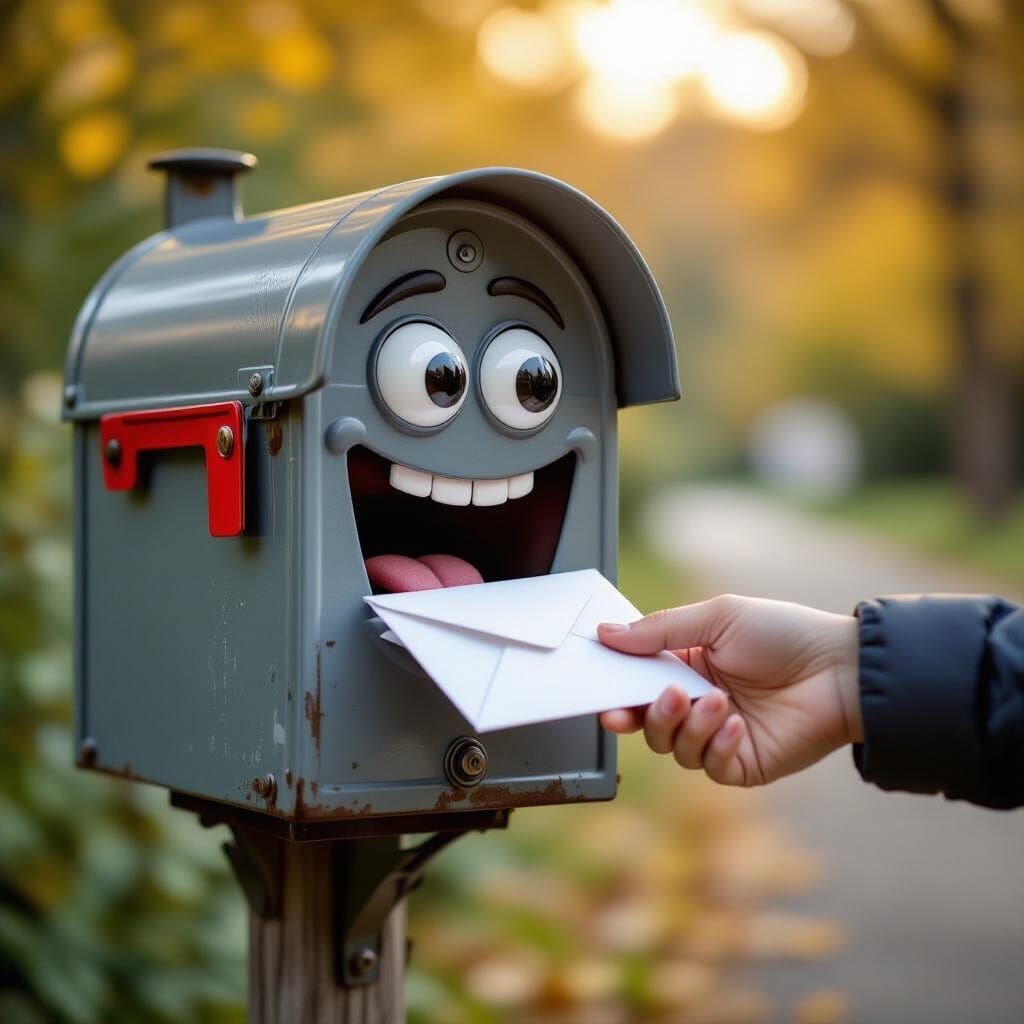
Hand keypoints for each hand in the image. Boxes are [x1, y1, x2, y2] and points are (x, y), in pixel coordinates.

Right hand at [598, 595, 860, 785]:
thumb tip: (606, 633)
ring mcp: (718, 735)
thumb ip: (659, 630)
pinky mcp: (742, 764)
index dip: (617, 690)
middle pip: (647, 722)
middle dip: (647, 714)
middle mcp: (697, 702)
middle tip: (663, 698)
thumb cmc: (784, 634)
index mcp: (686, 665)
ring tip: (717, 702)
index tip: (604, 694)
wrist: (841, 671)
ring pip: (673, 748)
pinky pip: (708, 767)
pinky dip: (715, 746)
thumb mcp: (717, 618)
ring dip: (688, 726)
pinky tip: (737, 724)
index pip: (637, 682)